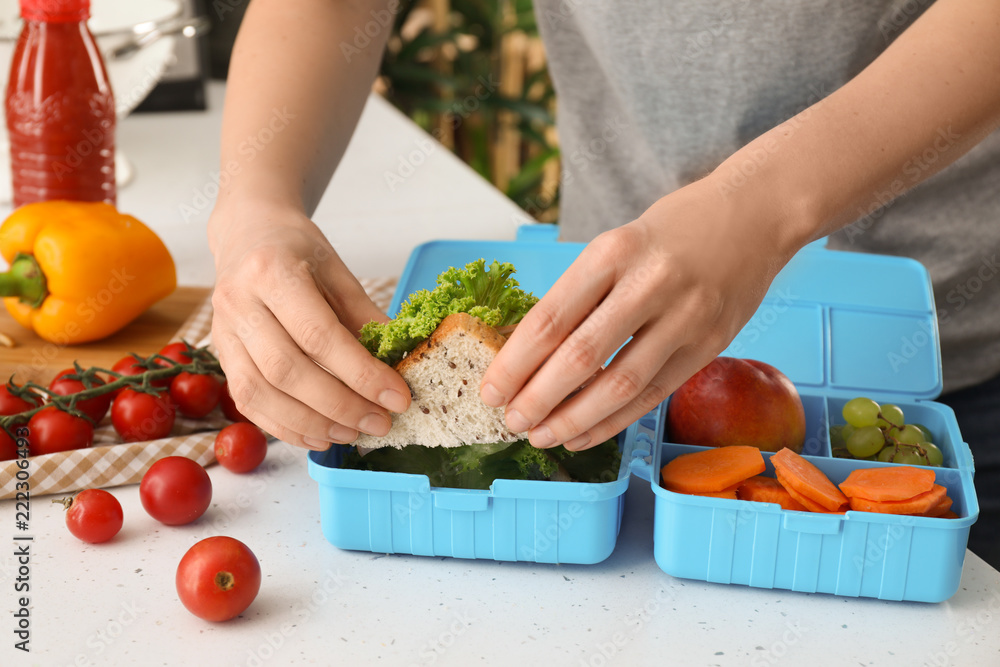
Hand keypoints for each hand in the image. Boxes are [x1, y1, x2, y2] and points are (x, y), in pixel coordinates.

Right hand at [208, 200, 410, 449]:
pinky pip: (247, 402)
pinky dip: (285, 426)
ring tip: (352, 433)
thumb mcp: (337, 270)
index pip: (320, 335)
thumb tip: (399, 362)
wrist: (247, 232)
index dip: (361, 373)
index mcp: (273, 272)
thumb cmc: (295, 249)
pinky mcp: (220, 354)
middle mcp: (240, 303)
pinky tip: (319, 435)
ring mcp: (223, 331)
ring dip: (311, 423)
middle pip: (288, 370)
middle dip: (339, 405)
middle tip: (379, 422)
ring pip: (262, 393)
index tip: (397, 397)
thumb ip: (365, 316)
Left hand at [480, 177, 799, 449]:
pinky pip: (653, 394)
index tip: (490, 390)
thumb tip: (525, 355)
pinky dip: (613, 421)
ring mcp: (684, 317)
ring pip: (619, 384)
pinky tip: (583, 435)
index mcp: (612, 252)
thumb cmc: (671, 231)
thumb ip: (580, 294)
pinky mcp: (708, 345)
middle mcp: (648, 284)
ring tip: (541, 436)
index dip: (515, 363)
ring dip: (573, 419)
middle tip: (510, 421)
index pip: (550, 318)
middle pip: (581, 356)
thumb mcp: (617, 244)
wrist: (754, 214)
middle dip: (538, 398)